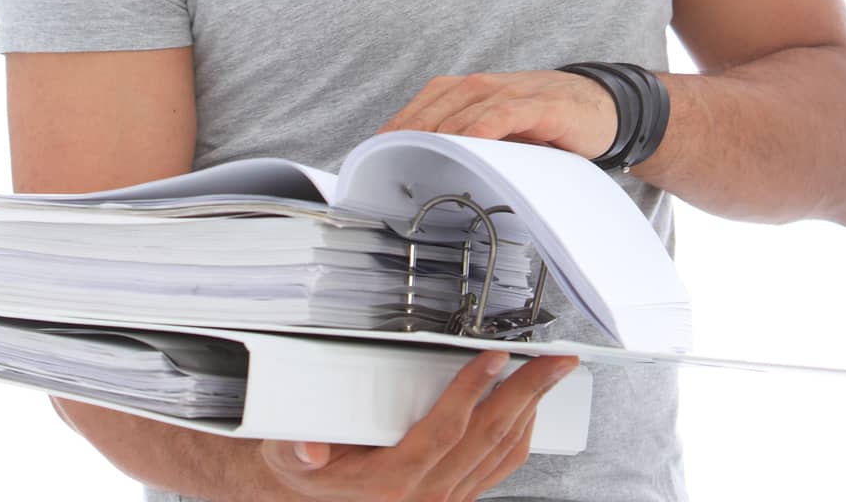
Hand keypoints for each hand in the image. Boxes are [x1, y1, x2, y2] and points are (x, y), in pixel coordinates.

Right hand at [259, 349, 579, 499]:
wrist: (307, 499)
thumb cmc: (305, 474)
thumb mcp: (289, 457)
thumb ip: (297, 450)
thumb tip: (308, 448)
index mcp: (392, 484)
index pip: (446, 431)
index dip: (472, 390)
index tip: (493, 358)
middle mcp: (425, 497)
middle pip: (488, 438)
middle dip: (527, 394)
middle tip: (556, 362)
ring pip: (501, 454)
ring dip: (531, 411)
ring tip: (551, 377)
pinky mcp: (454, 498)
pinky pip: (498, 469)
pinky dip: (520, 437)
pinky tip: (527, 410)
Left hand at [371, 70, 617, 159]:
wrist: (599, 105)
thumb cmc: (543, 122)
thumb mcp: (497, 133)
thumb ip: (466, 145)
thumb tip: (425, 175)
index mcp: (465, 92)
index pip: (419, 109)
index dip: (393, 132)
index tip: (371, 160)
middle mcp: (481, 87)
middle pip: (432, 111)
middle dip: (407, 139)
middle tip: (387, 169)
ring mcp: (510, 93)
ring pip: (463, 111)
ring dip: (437, 136)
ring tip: (415, 160)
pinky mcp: (540, 105)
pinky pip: (504, 113)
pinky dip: (484, 127)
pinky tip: (470, 143)